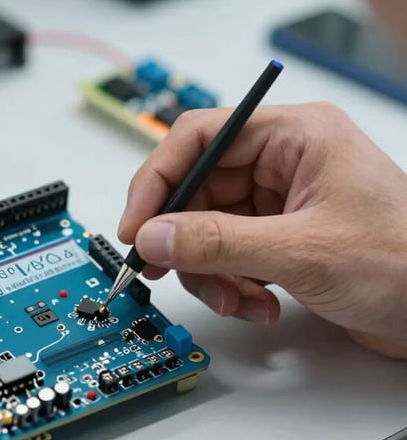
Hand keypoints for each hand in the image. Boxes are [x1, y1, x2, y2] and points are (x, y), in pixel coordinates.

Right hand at [118, 103, 406, 358]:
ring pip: (207, 228)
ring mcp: (280, 201)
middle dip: (185, 239)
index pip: (198, 138)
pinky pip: (228, 253)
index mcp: (293, 136)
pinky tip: (260, 303)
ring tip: (237, 299)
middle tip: (165, 270)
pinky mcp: (280, 236)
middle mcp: (282, 162)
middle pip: (197, 190)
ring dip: (211, 271)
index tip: (136, 224)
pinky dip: (232, 283)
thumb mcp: (302, 251)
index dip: (157, 180)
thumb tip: (155, 236)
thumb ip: (218, 243)